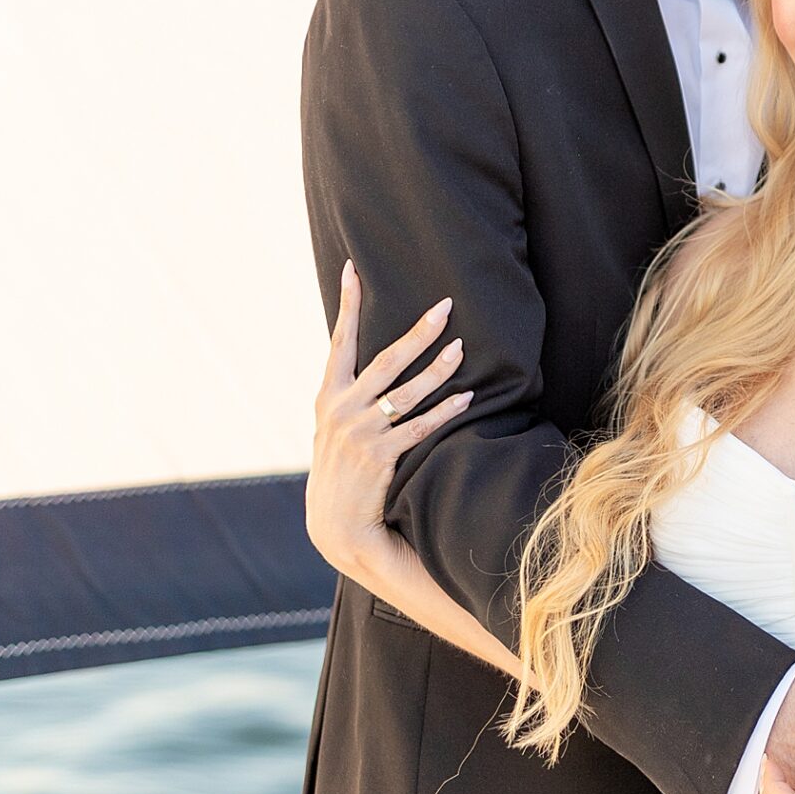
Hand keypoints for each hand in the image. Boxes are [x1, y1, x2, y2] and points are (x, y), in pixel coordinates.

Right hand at [307, 260, 473, 581]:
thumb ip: (349, 395)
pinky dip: (444, 411)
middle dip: (417, 332)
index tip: (352, 270)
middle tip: (444, 307)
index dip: (347, 305)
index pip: (339, 342)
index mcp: (328, 396)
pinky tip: (466, 398)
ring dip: (438, 369)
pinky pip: (419, 427)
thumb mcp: (333, 427)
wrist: (333, 523)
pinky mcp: (379, 457)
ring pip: (407, 392)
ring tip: (461, 348)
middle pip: (385, 360)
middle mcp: (341, 409)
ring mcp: (360, 432)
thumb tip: (374, 363)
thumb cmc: (340, 469)